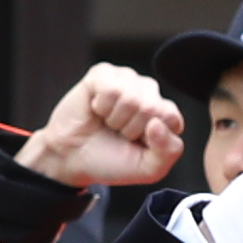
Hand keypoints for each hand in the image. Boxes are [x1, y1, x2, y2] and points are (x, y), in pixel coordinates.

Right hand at [20, 62, 185, 189]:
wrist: (71, 159)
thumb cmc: (110, 161)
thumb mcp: (148, 169)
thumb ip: (168, 151)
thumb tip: (157, 122)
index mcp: (163, 113)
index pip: (171, 118)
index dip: (151, 137)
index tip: (136, 144)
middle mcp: (148, 92)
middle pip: (152, 107)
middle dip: (131, 129)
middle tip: (118, 133)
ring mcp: (126, 79)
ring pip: (132, 98)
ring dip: (116, 119)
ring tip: (107, 122)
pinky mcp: (103, 73)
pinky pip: (111, 88)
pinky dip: (102, 106)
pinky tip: (97, 110)